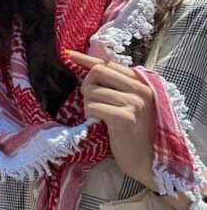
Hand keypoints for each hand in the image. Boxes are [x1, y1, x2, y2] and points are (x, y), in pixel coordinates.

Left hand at [67, 50, 156, 187]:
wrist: (147, 159)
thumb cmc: (134, 131)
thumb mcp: (129, 103)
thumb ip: (116, 85)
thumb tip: (88, 68)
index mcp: (142, 83)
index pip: (108, 64)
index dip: (86, 59)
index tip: (68, 54)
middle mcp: (140, 89)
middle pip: (98, 72)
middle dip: (86, 85)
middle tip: (90, 100)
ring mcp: (134, 103)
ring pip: (92, 91)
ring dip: (88, 104)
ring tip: (98, 115)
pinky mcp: (124, 118)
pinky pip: (93, 106)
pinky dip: (89, 114)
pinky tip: (97, 122)